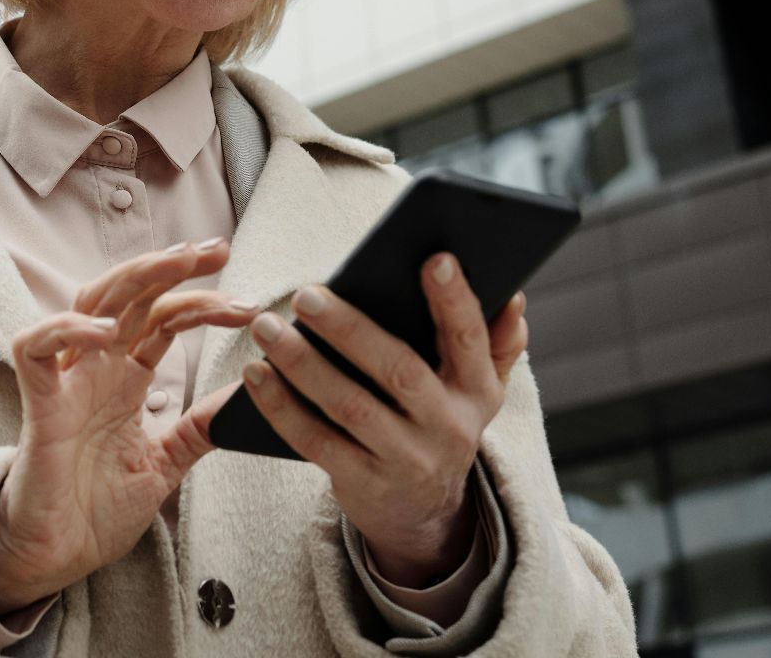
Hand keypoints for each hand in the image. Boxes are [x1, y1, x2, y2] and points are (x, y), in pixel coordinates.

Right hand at [0, 240, 260, 613]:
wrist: (57, 557)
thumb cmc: (96, 510)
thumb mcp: (165, 462)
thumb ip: (198, 427)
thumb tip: (248, 396)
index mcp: (126, 379)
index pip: (164, 320)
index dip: (204, 304)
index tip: (250, 307)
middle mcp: (97, 369)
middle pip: (131, 295)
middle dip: (173, 266)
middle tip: (218, 248)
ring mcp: (66, 382)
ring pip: (90, 302)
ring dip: (135, 277)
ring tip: (179, 263)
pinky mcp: (38, 405)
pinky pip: (35, 348)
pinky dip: (67, 330)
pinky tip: (106, 332)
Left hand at [239, 252, 527, 585]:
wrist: (423, 513)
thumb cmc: (438, 421)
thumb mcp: (476, 389)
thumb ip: (494, 342)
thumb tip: (513, 296)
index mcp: (477, 390)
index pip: (471, 339)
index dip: (456, 300)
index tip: (434, 257)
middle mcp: (448, 427)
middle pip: (399, 371)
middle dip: (351, 330)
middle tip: (306, 294)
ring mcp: (406, 460)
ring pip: (350, 406)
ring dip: (303, 365)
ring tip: (266, 327)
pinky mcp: (363, 484)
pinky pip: (315, 442)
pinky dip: (281, 407)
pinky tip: (257, 374)